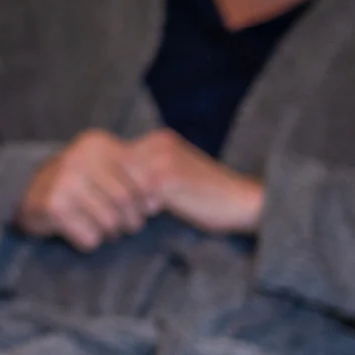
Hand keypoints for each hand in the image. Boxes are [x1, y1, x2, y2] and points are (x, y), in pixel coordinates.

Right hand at [16, 130, 156, 250]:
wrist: (31, 195)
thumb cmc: (80, 184)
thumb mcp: (106, 167)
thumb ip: (136, 175)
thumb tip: (157, 202)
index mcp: (97, 143)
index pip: (143, 179)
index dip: (147, 201)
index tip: (143, 208)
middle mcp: (79, 157)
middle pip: (126, 202)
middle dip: (130, 220)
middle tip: (123, 224)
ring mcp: (64, 180)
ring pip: (110, 222)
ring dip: (110, 232)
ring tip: (102, 226)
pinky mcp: (54, 206)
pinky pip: (89, 237)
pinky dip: (88, 241)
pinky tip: (78, 228)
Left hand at [124, 128, 262, 233]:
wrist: (242, 200)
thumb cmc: (207, 193)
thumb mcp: (174, 171)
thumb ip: (147, 170)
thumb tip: (112, 184)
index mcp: (158, 139)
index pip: (115, 159)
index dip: (117, 184)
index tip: (127, 200)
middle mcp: (158, 144)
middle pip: (115, 173)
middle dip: (120, 194)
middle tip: (133, 209)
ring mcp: (162, 160)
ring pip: (124, 186)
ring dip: (131, 204)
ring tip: (146, 214)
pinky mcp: (168, 179)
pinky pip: (139, 198)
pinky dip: (144, 211)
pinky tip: (159, 214)